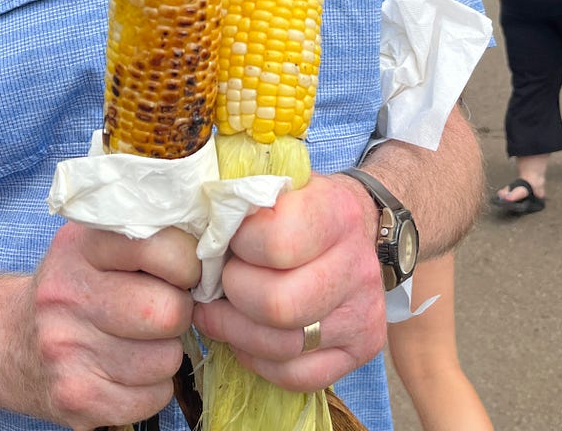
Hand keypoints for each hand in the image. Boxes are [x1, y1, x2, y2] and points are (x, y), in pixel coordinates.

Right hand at [18, 223, 200, 428]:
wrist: (8, 341)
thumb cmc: (73, 285)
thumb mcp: (95, 243)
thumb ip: (145, 234)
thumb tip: (211, 244)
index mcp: (81, 247)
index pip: (160, 247)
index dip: (185, 262)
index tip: (178, 270)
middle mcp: (69, 296)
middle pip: (168, 312)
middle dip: (177, 312)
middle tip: (161, 308)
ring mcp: (69, 351)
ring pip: (167, 359)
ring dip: (166, 351)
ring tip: (139, 339)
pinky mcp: (76, 399)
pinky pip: (154, 397)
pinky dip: (153, 386)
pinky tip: (128, 369)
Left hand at [192, 173, 386, 392]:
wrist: (357, 225)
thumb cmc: (301, 204)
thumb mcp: (275, 184)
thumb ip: (242, 198)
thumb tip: (196, 222)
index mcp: (337, 213)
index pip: (277, 243)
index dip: (238, 243)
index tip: (228, 237)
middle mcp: (358, 266)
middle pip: (278, 305)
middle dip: (234, 293)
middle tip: (220, 280)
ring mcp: (364, 313)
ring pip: (284, 347)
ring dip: (236, 331)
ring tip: (220, 309)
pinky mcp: (362, 348)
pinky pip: (298, 376)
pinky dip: (260, 360)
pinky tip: (246, 335)